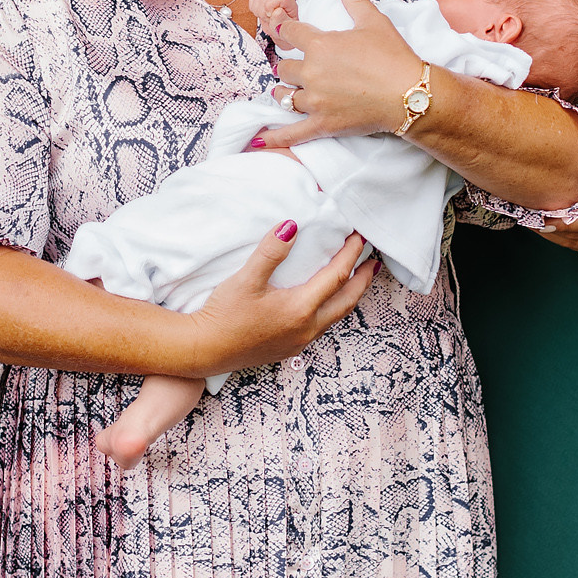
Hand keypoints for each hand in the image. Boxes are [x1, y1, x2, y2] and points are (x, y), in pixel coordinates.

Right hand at [186, 221, 376, 374]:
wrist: (203, 350)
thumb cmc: (223, 315)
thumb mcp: (246, 279)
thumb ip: (270, 252)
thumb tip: (291, 226)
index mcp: (300, 309)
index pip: (336, 277)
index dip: (350, 254)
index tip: (359, 236)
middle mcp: (306, 328)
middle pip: (346, 301)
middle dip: (362, 280)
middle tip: (373, 262)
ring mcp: (298, 341)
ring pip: (335, 316)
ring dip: (348, 296)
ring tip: (354, 281)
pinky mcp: (288, 348)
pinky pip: (320, 326)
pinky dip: (331, 309)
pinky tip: (323, 303)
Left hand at [254, 0, 420, 149]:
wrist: (410, 93)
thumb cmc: (394, 56)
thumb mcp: (374, 22)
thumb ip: (355, 0)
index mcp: (319, 44)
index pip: (291, 32)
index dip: (288, 29)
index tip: (286, 29)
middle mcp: (311, 72)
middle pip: (284, 68)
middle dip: (290, 66)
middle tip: (298, 67)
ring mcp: (315, 100)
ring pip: (285, 95)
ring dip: (283, 91)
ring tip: (285, 90)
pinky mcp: (322, 124)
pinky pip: (291, 133)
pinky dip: (273, 138)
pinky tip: (257, 142)